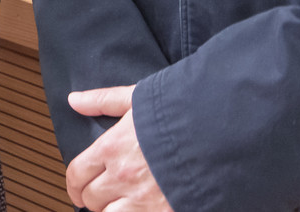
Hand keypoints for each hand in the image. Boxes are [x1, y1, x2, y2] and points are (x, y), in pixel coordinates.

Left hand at [66, 85, 172, 210]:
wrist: (226, 139)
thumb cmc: (184, 117)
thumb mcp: (139, 99)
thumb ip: (103, 101)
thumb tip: (74, 100)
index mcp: (112, 149)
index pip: (78, 173)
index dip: (74, 184)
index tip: (77, 190)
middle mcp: (123, 177)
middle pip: (92, 198)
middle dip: (93, 198)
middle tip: (100, 198)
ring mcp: (144, 201)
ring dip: (113, 211)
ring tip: (121, 206)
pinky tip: (140, 210)